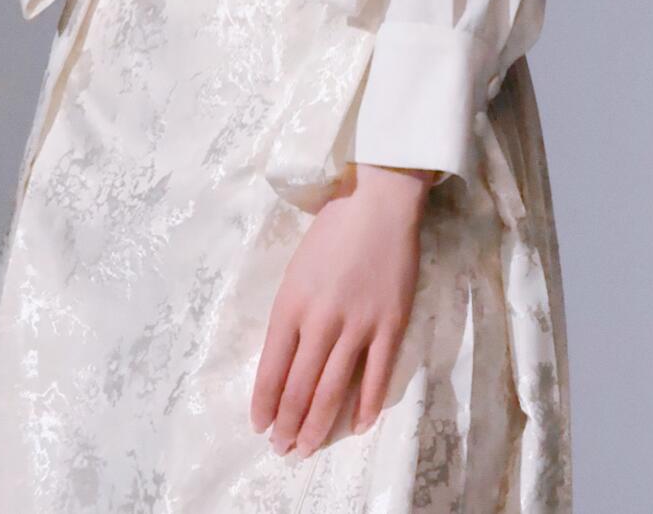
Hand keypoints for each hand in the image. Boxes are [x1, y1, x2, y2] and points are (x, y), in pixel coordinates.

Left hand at [251, 162, 434, 455]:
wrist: (380, 203)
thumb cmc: (333, 231)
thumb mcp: (297, 271)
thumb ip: (291, 315)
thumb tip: (285, 362)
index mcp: (291, 304)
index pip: (270, 371)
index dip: (264, 406)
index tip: (260, 427)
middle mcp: (321, 320)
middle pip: (299, 388)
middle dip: (287, 426)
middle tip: (282, 449)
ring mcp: (359, 325)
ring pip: (333, 390)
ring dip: (317, 425)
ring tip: (307, 448)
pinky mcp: (391, 324)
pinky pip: (377, 376)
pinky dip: (365, 406)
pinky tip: (355, 426)